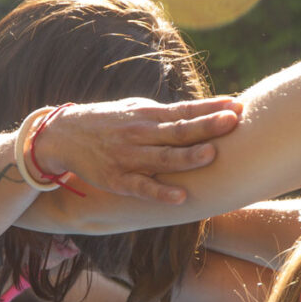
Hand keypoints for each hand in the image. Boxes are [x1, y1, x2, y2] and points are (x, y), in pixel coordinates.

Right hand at [34, 96, 241, 203]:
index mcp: (147, 115)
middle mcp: (139, 133)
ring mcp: (128, 157)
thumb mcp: (135, 110)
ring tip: (212, 154)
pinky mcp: (117, 180)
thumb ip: (166, 114)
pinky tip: (181, 196)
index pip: (185, 110)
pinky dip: (161, 192)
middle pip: (178, 130)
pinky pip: (142, 187)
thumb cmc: (109, 122)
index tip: (237, 105)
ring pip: (163, 158)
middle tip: (233, 121)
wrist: (62, 135)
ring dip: (187, 157)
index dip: (211, 108)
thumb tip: (202, 112)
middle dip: (206, 126)